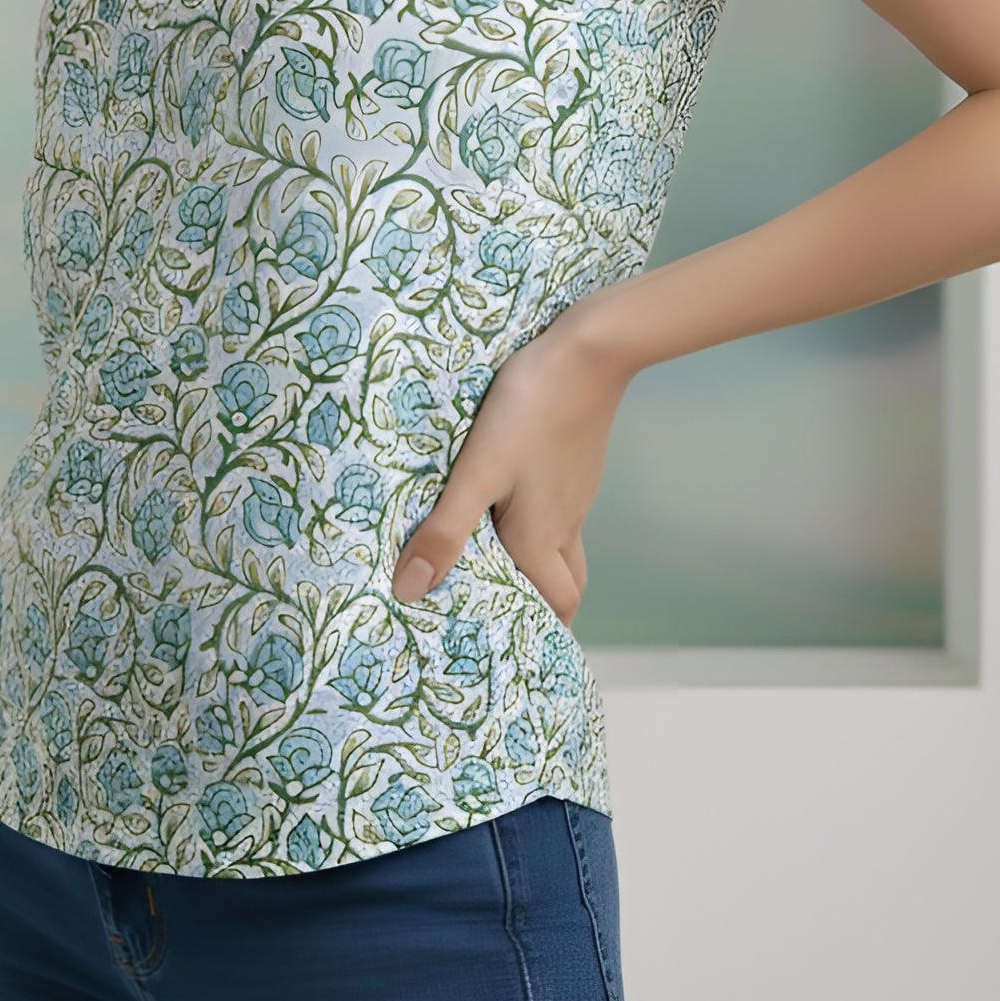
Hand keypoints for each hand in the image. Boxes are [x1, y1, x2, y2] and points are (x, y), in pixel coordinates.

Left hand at [390, 311, 638, 626]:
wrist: (589, 351)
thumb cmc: (530, 410)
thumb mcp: (477, 471)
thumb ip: (445, 530)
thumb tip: (409, 591)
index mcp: (540, 537)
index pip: (556, 607)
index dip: (538, 633)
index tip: (511, 650)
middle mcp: (564, 523)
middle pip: (565, 585)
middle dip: (542, 607)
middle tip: (503, 612)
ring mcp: (575, 492)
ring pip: (562, 548)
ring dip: (538, 566)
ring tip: (495, 565)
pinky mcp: (574, 464)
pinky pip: (560, 513)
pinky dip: (537, 527)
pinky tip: (506, 505)